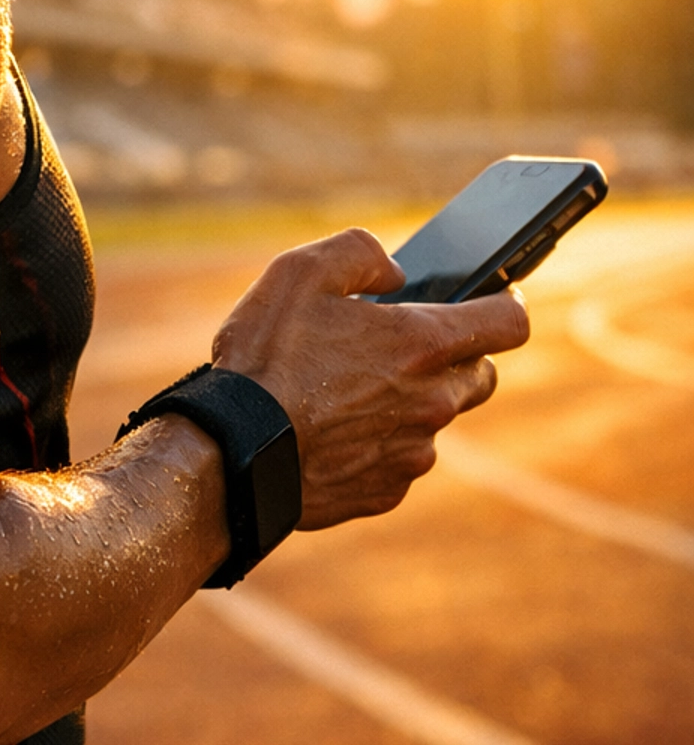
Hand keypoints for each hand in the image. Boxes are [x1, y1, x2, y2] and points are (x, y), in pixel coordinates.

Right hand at [210, 228, 528, 531]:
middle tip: (402, 347)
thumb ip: (362, 254)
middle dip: (455, 357)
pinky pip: (398, 461)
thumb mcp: (302, 270)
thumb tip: (396, 273)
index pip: (510, 322)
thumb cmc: (266, 357)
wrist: (234, 451)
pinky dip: (376, 445)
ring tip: (347, 392)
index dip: (504, 305)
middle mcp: (433, 401)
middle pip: (481, 375)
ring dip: (409, 403)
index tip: (491, 300)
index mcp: (424, 343)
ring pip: (435, 420)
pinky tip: (332, 433)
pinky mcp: (387, 491)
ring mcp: (413, 452)